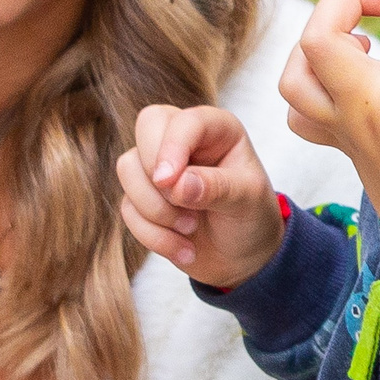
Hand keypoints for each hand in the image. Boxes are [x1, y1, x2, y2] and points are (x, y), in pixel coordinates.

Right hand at [115, 105, 285, 289]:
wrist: (241, 258)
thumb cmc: (252, 218)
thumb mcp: (248, 201)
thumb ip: (217, 187)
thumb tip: (177, 185)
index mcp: (217, 130)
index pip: (185, 121)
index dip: (172, 147)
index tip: (168, 181)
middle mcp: (185, 140)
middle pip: (146, 125)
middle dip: (155, 172)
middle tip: (179, 202)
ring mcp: (158, 166)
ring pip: (128, 168)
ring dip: (155, 209)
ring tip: (190, 228)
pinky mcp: (142, 196)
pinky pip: (127, 208)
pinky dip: (153, 235)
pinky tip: (183, 248)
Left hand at [280, 0, 379, 241]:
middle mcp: (364, 109)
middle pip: (320, 36)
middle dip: (344, 0)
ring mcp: (343, 129)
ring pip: (296, 72)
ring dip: (319, 41)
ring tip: (362, 41)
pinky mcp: (337, 143)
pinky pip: (300, 108)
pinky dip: (310, 84)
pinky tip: (345, 78)